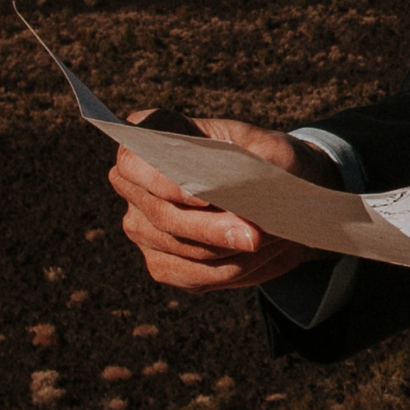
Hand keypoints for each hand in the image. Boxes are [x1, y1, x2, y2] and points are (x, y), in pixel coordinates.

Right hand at [110, 115, 337, 294]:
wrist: (276, 196)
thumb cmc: (270, 160)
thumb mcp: (274, 149)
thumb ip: (261, 163)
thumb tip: (244, 193)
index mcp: (158, 135)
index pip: (134, 158)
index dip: (160, 178)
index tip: (203, 194)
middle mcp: (138, 182)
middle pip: (162, 212)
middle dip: (210, 227)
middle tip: (254, 234)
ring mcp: (144, 225)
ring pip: (179, 246)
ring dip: (227, 247)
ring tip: (270, 239)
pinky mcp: (162, 262)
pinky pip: (191, 274)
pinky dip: (229, 268)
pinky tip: (257, 255)